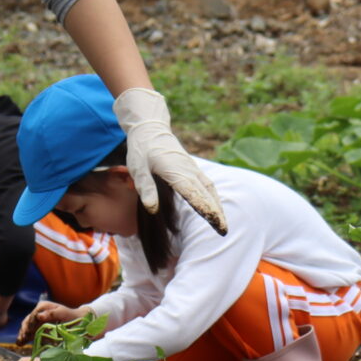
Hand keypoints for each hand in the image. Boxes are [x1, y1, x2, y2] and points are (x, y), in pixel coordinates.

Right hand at [17, 300, 86, 346]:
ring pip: (26, 326)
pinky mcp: (37, 327)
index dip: (31, 323)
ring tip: (21, 341)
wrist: (77, 321)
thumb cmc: (71, 316)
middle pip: (28, 320)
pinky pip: (29, 332)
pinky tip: (20, 343)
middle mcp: (38, 312)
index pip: (34, 314)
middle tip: (24, 337)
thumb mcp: (64, 313)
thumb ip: (52, 314)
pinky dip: (24, 337)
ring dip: (23, 334)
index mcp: (43, 306)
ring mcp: (36, 320)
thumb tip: (39, 316)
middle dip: (25, 329)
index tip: (30, 330)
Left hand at [112, 89, 227, 235]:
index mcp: (174, 171)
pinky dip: (213, 197)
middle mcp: (188, 170)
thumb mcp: (137, 168)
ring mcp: (193, 169)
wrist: (150, 129)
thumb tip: (152, 209)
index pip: (192, 193)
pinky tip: (216, 207)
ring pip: (209, 190)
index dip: (204, 207)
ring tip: (222, 223)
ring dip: (217, 206)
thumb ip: (145, 188)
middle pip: (205, 194)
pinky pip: (207, 184)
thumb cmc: (141, 149)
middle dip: (215, 212)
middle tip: (223, 231)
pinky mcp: (193, 169)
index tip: (213, 221)